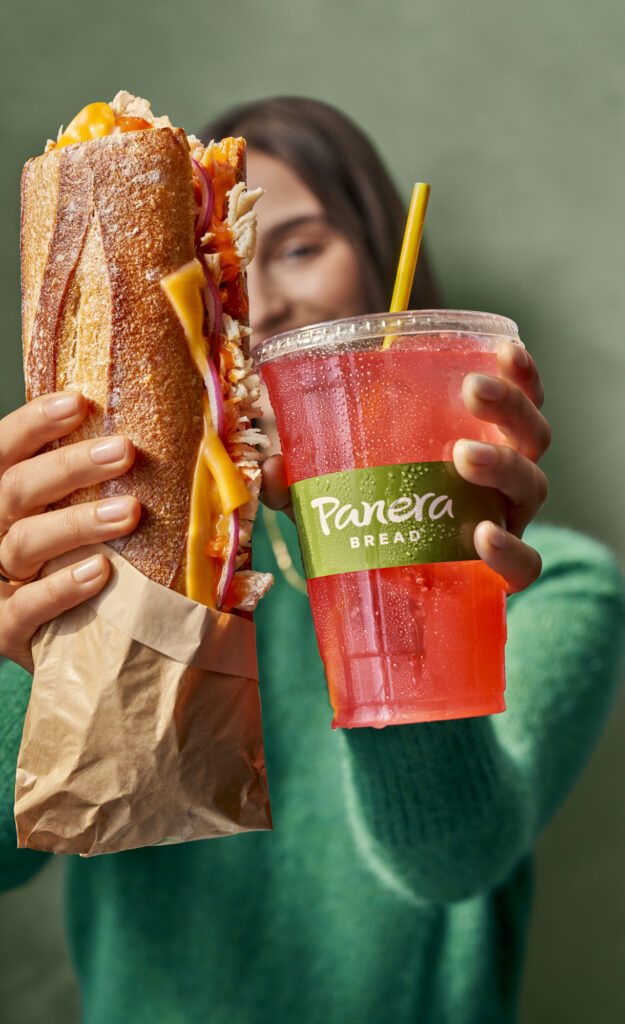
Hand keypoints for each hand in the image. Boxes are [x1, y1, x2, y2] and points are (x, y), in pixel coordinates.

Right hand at [0, 392, 140, 672]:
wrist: (60, 638)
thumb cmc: (75, 559)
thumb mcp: (72, 513)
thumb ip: (90, 480)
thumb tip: (149, 430)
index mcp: (2, 496)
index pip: (3, 450)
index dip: (33, 423)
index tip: (79, 401)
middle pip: (16, 489)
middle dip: (69, 467)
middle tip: (124, 451)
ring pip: (23, 543)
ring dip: (77, 523)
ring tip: (129, 512)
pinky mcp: (5, 628)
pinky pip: (25, 608)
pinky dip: (62, 588)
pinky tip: (101, 572)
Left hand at [261, 340, 548, 594]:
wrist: (389, 605)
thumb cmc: (372, 529)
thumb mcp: (331, 493)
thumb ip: (298, 479)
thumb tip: (268, 467)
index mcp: (473, 444)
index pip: (515, 401)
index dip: (521, 373)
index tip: (503, 348)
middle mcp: (500, 482)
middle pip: (532, 435)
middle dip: (509, 406)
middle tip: (471, 391)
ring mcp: (505, 526)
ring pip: (533, 486)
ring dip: (505, 465)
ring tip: (463, 456)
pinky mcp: (499, 578)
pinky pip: (525, 565)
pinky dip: (510, 551)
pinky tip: (482, 537)